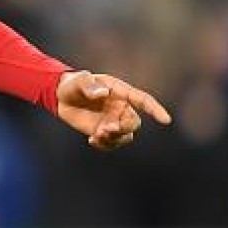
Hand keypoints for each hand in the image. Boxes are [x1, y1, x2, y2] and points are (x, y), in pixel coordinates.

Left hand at [55, 70, 171, 150]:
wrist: (61, 97)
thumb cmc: (74, 84)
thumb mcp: (79, 81)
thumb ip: (89, 86)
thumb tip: (103, 93)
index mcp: (120, 93)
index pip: (143, 100)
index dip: (155, 110)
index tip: (166, 120)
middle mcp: (121, 108)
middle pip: (133, 123)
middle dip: (123, 129)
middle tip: (105, 130)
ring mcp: (113, 121)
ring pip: (125, 136)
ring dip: (114, 139)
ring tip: (96, 136)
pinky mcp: (104, 132)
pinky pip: (112, 143)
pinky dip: (105, 145)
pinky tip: (92, 141)